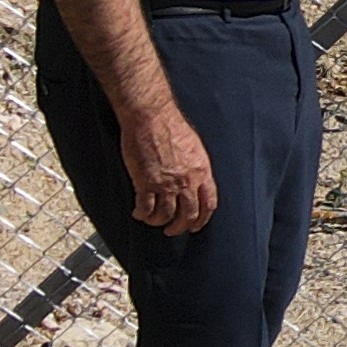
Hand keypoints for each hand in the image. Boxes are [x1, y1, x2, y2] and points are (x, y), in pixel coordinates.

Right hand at [122, 102, 217, 235]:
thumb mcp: (194, 148)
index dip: (202, 219)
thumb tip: (195, 181)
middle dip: (179, 227)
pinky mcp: (146, 182)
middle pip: (188, 215)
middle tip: (171, 230)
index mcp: (202, 172)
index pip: (208, 204)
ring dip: (158, 222)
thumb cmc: (170, 126)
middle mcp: (187, 181)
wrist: (151, 116)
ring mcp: (166, 183)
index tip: (195, 226)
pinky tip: (138, 213)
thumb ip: (196, 167)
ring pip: (165, 215)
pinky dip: (142, 214)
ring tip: (152, 220)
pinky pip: (145, 208)